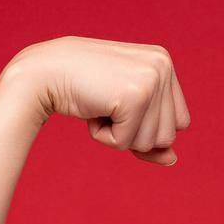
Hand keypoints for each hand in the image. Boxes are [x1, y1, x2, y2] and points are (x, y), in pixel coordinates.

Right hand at [1, 35, 191, 165]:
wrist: (43, 72)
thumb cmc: (82, 91)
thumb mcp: (123, 113)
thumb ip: (150, 135)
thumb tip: (173, 160)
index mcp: (163, 62)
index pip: (179, 122)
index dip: (149, 129)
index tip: (120, 107)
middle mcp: (163, 66)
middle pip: (168, 136)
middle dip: (134, 133)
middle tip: (107, 104)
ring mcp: (151, 80)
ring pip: (150, 143)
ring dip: (119, 135)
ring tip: (100, 105)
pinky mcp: (135, 97)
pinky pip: (126, 143)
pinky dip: (104, 136)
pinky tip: (93, 109)